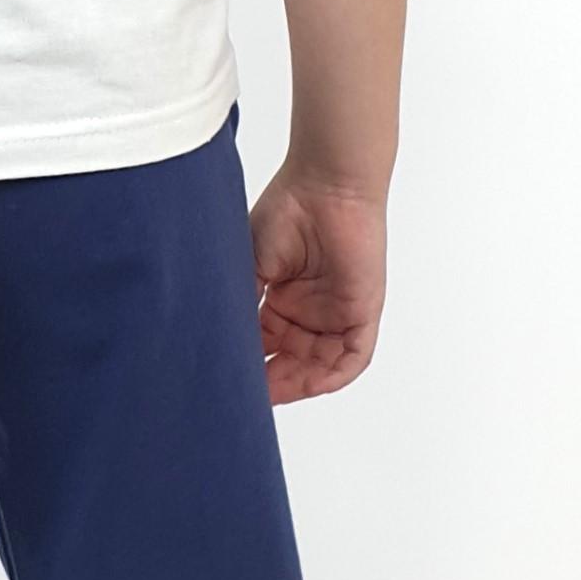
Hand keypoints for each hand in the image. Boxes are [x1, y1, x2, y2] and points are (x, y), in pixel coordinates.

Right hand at [247, 168, 386, 404]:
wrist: (326, 184)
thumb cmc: (288, 210)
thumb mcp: (252, 265)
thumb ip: (241, 304)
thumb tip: (218, 339)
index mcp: (282, 299)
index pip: (264, 345)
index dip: (248, 365)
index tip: (226, 379)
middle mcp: (310, 311)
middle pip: (291, 361)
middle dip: (270, 382)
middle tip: (244, 395)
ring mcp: (337, 313)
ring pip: (319, 365)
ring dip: (296, 383)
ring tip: (268, 393)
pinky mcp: (363, 312)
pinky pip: (352, 358)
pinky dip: (330, 375)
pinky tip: (307, 384)